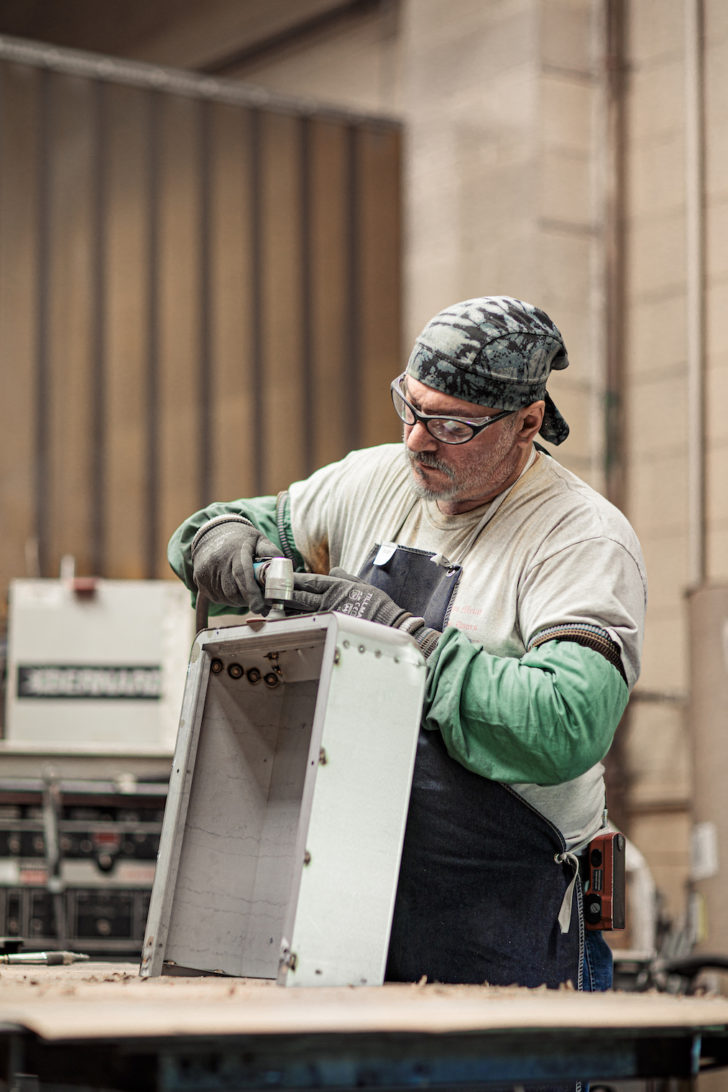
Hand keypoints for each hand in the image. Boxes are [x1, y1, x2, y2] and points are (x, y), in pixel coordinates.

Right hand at [190, 516, 280, 613]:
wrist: (213, 533)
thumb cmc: (241, 540)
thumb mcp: (259, 540)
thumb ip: (271, 554)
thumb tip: (285, 570)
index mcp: (235, 551)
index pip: (242, 574)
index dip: (251, 593)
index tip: (259, 607)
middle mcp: (218, 561)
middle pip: (234, 591)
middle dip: (248, 599)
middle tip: (259, 599)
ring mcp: (206, 572)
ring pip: (226, 597)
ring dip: (239, 599)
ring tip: (245, 589)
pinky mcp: (200, 580)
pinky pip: (217, 598)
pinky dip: (228, 598)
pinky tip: (233, 587)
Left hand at [289, 568, 440, 656]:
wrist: (390, 624)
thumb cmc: (379, 605)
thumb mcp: (363, 585)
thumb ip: (345, 577)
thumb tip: (332, 571)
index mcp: (338, 587)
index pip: (311, 581)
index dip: (296, 579)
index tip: (283, 576)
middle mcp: (330, 600)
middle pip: (302, 595)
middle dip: (286, 592)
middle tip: (270, 589)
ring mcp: (329, 615)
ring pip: (303, 610)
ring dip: (288, 608)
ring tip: (274, 605)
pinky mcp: (331, 628)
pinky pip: (311, 623)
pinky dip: (298, 622)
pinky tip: (287, 621)